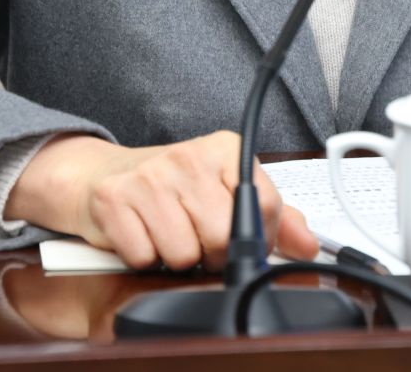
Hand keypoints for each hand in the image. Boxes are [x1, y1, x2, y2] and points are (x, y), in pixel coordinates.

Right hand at [6, 131, 318, 270]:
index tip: (239, 237)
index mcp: (225, 150)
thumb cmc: (170, 187)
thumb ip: (273, 216)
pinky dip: (143, 258)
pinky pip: (143, 258)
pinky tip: (141, 235)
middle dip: (213, 254)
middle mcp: (189, 157)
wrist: (101, 175)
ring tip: (168, 235)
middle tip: (199, 241)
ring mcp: (150, 176)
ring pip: (183, 255)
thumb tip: (309, 244)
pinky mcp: (114, 199)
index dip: (256, 238)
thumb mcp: (224, 190)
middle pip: (222, 237)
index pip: (263, 207)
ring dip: (176, 259)